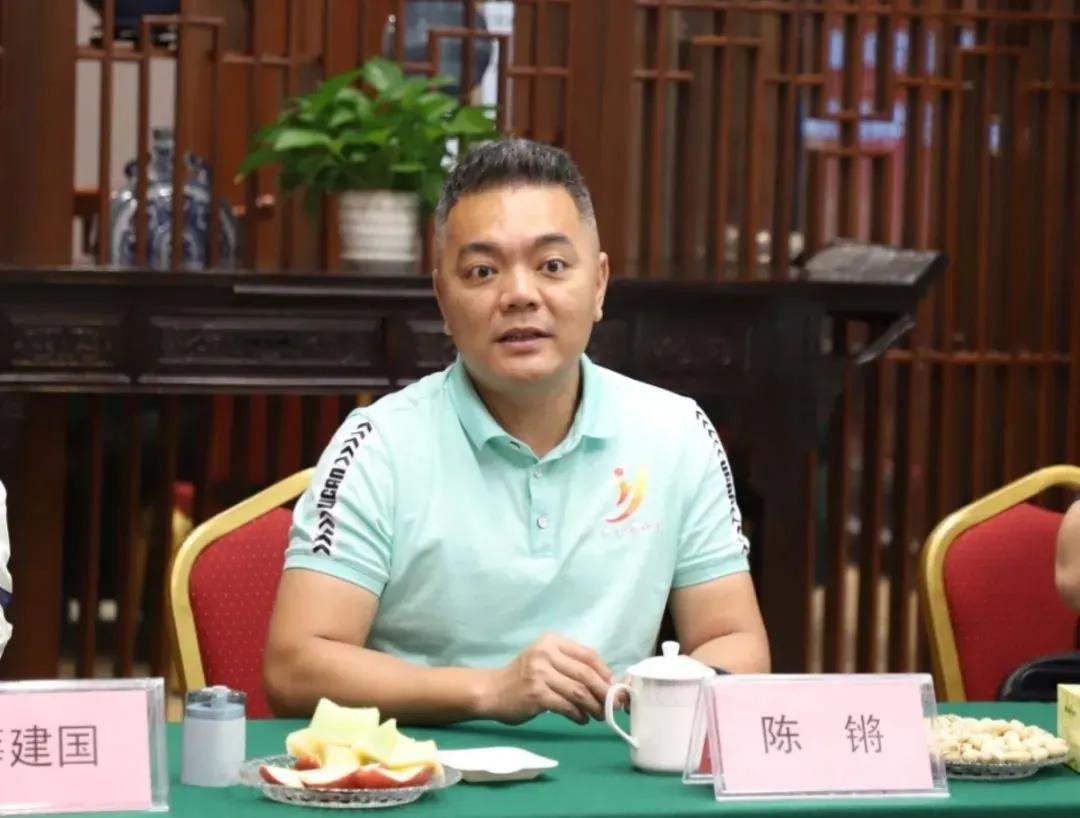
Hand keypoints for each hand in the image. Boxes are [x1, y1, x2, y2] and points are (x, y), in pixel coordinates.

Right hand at [478, 633, 614, 724]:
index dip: (605, 673)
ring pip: (579, 692)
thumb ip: (572, 666)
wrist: (492, 691)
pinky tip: (582, 719)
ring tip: (599, 716)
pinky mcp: (536, 694)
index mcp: (552, 641)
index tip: (615, 688)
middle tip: (614, 706)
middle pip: (586, 674)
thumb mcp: (546, 661)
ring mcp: (540, 673)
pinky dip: (579, 715)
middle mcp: (546, 653)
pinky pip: (566, 706)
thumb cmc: (523, 677)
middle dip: (604, 692)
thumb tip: (607, 684)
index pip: (588, 655)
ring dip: (594, 707)